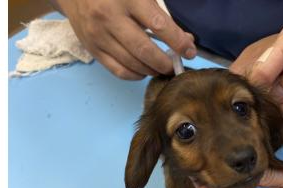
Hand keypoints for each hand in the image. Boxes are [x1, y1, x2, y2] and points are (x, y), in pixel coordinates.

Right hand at [52, 0, 196, 79]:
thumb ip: (162, 16)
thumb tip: (186, 40)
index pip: (159, 25)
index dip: (178, 42)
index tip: (190, 51)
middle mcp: (110, 18)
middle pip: (144, 50)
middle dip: (165, 63)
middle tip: (174, 66)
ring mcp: (99, 35)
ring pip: (132, 64)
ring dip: (152, 70)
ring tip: (162, 68)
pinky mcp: (93, 49)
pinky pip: (118, 70)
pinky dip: (136, 75)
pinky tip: (144, 71)